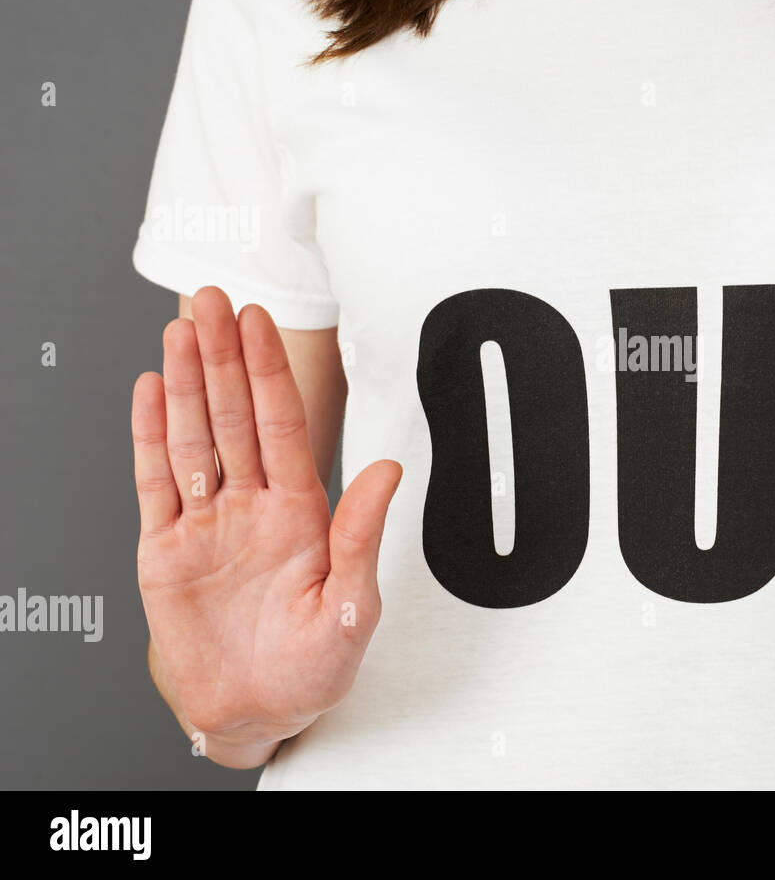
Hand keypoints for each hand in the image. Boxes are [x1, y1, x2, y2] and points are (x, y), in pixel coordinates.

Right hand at [131, 286, 400, 762]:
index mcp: (302, 514)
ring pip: (194, 439)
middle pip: (235, 417)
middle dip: (223, 359)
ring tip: (178, 330)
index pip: (283, 427)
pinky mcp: (166, 550)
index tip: (260, 325)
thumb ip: (362, 537)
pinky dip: (149, 437)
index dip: (270, 374)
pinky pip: (156, 484)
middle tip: (212, 301)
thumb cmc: (311, 666)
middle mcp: (254, 508)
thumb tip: (388, 473)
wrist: (256, 710)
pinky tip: (149, 393)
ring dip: (184, 384)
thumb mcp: (350, 607)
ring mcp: (208, 524)